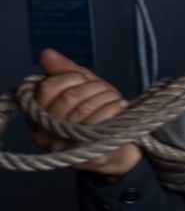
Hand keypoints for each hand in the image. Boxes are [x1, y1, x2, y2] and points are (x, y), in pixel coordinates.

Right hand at [31, 48, 141, 179]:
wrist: (121, 148)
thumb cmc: (99, 115)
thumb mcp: (84, 87)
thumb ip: (66, 71)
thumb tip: (46, 54)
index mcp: (37, 115)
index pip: (47, 87)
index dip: (72, 77)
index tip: (87, 80)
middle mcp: (43, 134)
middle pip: (69, 97)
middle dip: (94, 87)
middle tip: (106, 91)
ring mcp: (62, 148)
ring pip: (85, 109)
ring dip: (107, 98)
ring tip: (116, 100)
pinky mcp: (83, 156)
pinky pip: (98, 125)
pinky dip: (113, 109)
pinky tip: (121, 107)